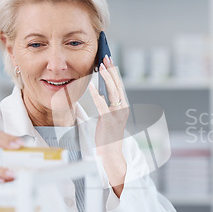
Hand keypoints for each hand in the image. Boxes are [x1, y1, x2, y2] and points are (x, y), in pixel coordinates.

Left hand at [88, 56, 128, 196]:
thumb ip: (107, 105)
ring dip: (106, 77)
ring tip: (100, 66)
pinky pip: (102, 105)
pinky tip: (89, 85)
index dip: (113, 72)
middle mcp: (123, 109)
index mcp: (122, 107)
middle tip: (105, 56)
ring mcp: (117, 115)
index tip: (108, 59)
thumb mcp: (109, 118)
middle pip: (118, 85)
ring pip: (113, 92)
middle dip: (111, 70)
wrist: (111, 155)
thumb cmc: (108, 137)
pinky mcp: (109, 122)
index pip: (119, 85)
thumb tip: (100, 91)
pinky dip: (96, 94)